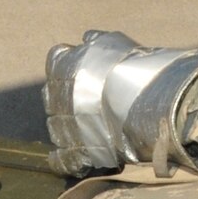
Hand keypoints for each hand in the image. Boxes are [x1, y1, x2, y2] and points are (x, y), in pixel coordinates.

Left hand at [44, 31, 139, 175]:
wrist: (145, 102)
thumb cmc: (131, 68)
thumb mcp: (113, 44)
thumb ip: (96, 41)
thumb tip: (87, 37)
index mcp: (65, 65)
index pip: (56, 59)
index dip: (66, 64)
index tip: (79, 68)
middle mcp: (58, 95)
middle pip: (52, 96)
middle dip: (63, 98)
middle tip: (83, 102)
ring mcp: (65, 125)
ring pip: (56, 127)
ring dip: (65, 127)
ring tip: (81, 129)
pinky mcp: (78, 151)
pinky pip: (63, 159)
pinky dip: (62, 160)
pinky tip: (63, 159)